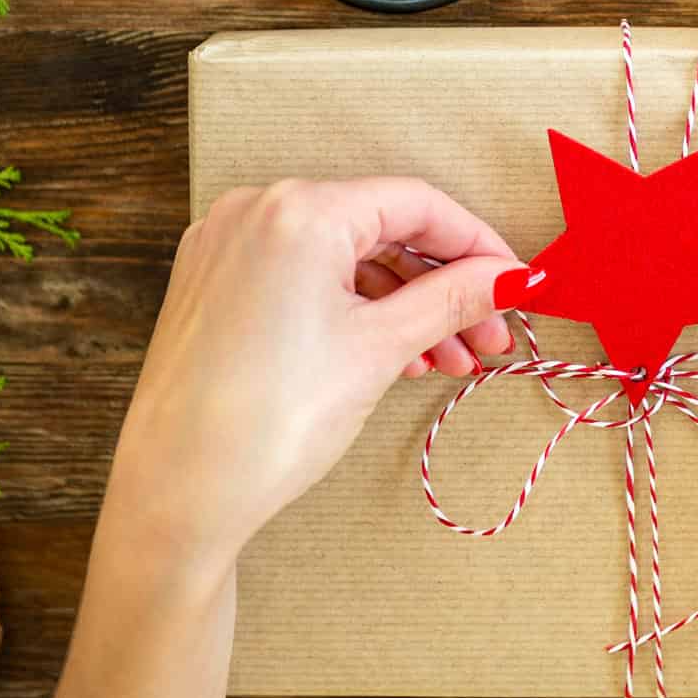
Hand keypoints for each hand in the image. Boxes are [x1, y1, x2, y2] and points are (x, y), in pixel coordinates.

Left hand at [30, 178, 525, 697]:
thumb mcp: (379, 350)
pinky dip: (352, 309)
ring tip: (447, 362)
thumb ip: (451, 300)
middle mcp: (256, 210)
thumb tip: (510, 277)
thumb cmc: (271, 420)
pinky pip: (302, 278)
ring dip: (402, 304)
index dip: (478, 244)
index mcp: (300, 210)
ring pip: (342, 258)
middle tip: (490, 338)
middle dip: (442, 285)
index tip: (518, 284)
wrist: (179, 493)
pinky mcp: (212, 284)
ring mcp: (227, 246)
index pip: (416, 204)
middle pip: (379, 229)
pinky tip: (393, 357)